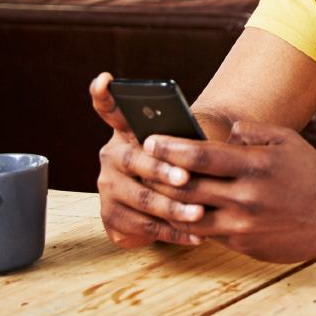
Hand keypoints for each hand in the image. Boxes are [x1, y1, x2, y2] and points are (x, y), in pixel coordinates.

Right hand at [88, 72, 205, 248]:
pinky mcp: (110, 215)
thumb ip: (188, 140)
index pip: (111, 109)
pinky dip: (172, 232)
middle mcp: (112, 155)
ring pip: (141, 198)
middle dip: (161, 170)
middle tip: (185, 178)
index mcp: (128, 131)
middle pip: (133, 160)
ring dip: (172, 208)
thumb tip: (210, 142)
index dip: (104, 95)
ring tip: (198, 213)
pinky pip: (142, 226)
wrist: (172, 202)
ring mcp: (108, 186)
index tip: (105, 80)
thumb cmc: (186, 164)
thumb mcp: (189, 146)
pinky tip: (194, 235)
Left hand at [144, 121, 315, 262]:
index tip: (150, 140)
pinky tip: (174, 212)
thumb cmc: (310, 172)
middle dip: (158, 175)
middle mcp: (246, 198)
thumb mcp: (285, 139)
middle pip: (187, 188)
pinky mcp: (244, 246)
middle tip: (137, 164)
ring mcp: (244, 227)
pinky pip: (208, 233)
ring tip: (147, 189)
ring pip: (190, 217)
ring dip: (166, 204)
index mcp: (256, 166)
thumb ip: (250, 131)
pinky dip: (189, 222)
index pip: (202, 156)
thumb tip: (220, 132)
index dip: (171, 148)